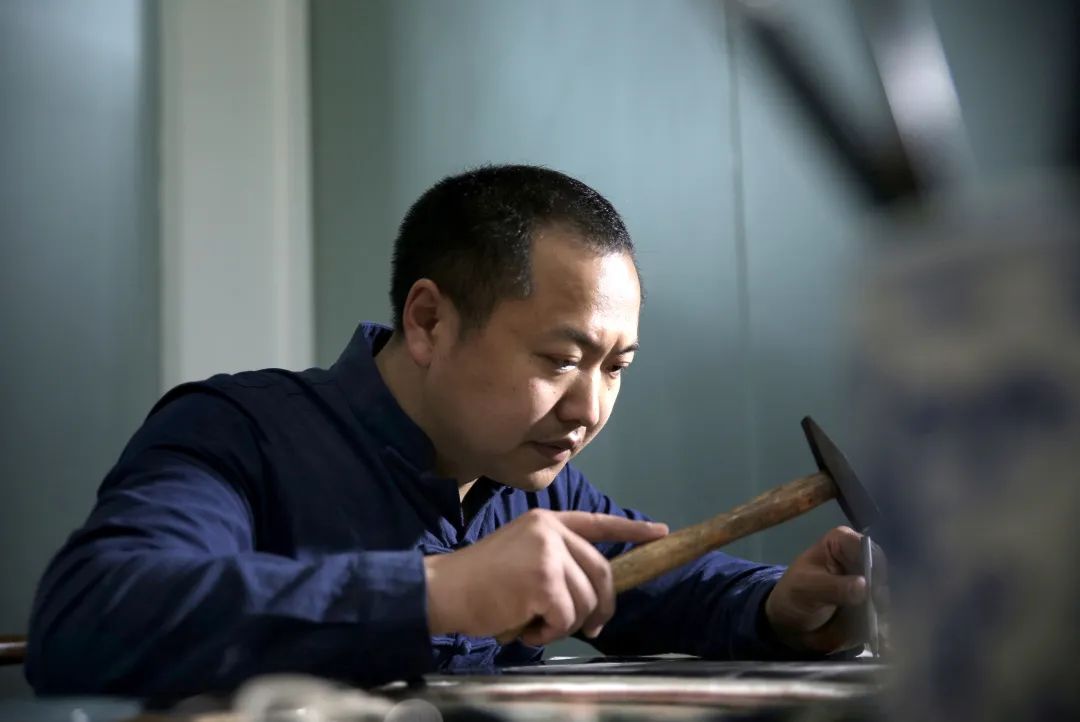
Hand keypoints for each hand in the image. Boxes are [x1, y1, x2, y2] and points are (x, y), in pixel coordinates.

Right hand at [423, 509, 667, 645]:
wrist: (443, 588)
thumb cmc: (479, 580)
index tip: (659, 532)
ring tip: (535, 623)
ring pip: (584, 600)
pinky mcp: (544, 580)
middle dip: (602, 606)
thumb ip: (555, 559)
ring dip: (565, 624)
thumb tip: (593, 591)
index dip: (631, 529)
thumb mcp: (520, 552)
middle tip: (592, 627)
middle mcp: (551, 531)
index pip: (598, 523)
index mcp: (546, 522)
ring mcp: (548, 553)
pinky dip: (549, 632)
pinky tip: (526, 627)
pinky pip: (566, 617)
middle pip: (600, 572)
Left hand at [764, 526, 887, 653]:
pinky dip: (885, 625)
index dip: (873, 568)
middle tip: (872, 610)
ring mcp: (870, 585)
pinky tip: (880, 635)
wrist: (791, 625)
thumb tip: (864, 587)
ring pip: (889, 595)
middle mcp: (861, 560)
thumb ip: (834, 586)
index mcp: (843, 542)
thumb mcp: (807, 588)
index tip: (870, 589)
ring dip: (884, 611)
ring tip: (871, 623)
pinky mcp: (874, 608)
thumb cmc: (794, 596)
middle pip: (884, 573)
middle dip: (881, 592)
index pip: (868, 548)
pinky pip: (887, 615)